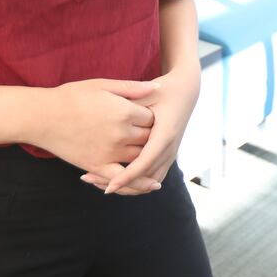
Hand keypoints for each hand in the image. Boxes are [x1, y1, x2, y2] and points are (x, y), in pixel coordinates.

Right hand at [31, 78, 155, 177]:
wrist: (43, 116)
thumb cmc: (72, 96)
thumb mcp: (102, 85)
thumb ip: (131, 87)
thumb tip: (158, 86)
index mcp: (124, 111)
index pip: (152, 118)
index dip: (151, 116)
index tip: (144, 114)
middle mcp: (121, 133)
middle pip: (148, 138)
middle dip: (150, 135)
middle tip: (146, 131)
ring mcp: (110, 152)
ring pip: (140, 158)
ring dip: (146, 156)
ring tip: (150, 152)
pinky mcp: (98, 167)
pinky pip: (124, 179)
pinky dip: (139, 183)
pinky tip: (152, 185)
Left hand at [85, 67, 200, 195]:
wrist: (185, 92)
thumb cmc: (163, 90)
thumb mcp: (147, 94)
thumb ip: (130, 106)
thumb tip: (108, 120)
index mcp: (165, 134)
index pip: (145, 162)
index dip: (127, 177)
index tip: (110, 187)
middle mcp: (170, 149)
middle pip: (145, 178)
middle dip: (121, 185)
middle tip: (91, 180)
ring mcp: (170, 155)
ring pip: (148, 182)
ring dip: (126, 186)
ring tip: (97, 180)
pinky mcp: (166, 157)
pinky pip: (150, 177)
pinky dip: (133, 182)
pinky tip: (113, 177)